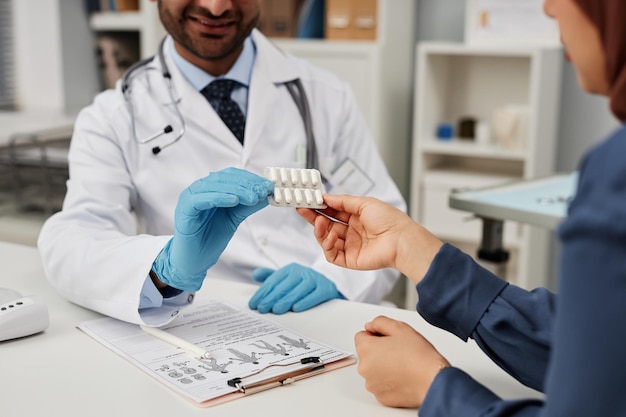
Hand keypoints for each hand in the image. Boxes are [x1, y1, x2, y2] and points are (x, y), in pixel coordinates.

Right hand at [153, 168, 273, 290]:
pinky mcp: (184, 210)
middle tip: (263, 190)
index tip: (267, 185)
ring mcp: (189, 198)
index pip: (231, 175)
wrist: (195, 261)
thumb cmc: (211, 238)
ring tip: (253, 197)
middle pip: (223, 178)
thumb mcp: (234, 218)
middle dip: (246, 183)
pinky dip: (218, 197)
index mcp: (210, 188)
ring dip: (236, 189)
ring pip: (213, 185)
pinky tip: (234, 201)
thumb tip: (266, 194)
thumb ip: (247, 205)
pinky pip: (201, 199)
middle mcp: (198, 189)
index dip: (250, 178)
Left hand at [248, 263, 339, 313]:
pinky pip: (315, 295)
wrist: (327, 290)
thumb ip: (271, 278)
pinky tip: (296, 309)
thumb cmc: (302, 287)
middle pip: (285, 285)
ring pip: (299, 290)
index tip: (254, 305)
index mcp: (291, 269)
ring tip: (276, 310)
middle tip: (263, 309)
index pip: (274, 281)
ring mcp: (316, 279)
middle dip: (272, 298)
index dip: (263, 293)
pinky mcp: (326, 288)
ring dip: (287, 300)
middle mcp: (303, 271)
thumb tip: (255, 274)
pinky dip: (305, 302)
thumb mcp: (286, 281)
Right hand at [297, 194, 441, 283]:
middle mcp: (352, 231)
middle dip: (313, 217)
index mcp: (356, 217)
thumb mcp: (364, 203)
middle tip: (302, 209)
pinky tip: (331, 236)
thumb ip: (342, 201)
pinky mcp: (349, 260)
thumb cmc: (389, 220)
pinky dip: (327, 245)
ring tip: (319, 221)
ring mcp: (350, 246)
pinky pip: (331, 253)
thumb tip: (325, 197)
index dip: (320, 206)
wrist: (400, 240)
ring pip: (326, 239)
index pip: (332, 211)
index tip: (308, 200)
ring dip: (320, 230)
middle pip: (326, 225)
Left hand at [354, 316, 449, 407]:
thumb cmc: (419, 355)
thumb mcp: (400, 327)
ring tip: (402, 364)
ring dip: (382, 366)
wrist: (432, 380)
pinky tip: (403, 376)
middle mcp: (364, 368)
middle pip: (366, 354)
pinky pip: (380, 384)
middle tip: (399, 351)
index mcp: (366, 349)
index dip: (376, 335)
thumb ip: (380, 322)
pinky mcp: (381, 397)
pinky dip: (388, 381)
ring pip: (373, 370)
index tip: (389, 339)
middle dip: (378, 350)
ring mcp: (371, 384)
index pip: (361, 336)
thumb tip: (370, 326)